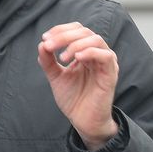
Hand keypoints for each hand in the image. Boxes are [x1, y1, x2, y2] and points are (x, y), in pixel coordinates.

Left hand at [38, 22, 119, 148]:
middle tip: (49, 46)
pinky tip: (76, 59)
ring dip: (75, 44)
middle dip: (64, 36)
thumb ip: (48, 61)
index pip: (77, 30)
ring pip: (95, 39)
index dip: (60, 30)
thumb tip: (42, 44)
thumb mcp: (56, 77)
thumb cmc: (74, 99)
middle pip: (84, 32)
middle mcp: (97, 54)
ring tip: (62, 57)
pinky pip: (105, 56)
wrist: (83, 121)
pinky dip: (90, 52)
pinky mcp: (110, 74)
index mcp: (85, 52)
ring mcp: (105, 63)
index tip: (45, 39)